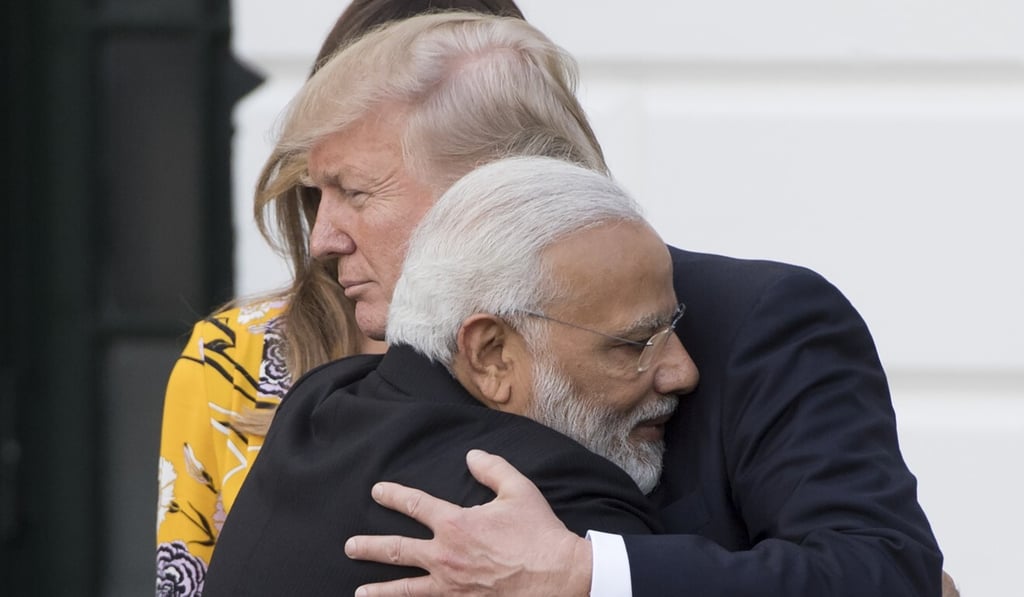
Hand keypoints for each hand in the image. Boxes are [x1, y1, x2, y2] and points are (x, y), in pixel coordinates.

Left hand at [344, 449, 591, 595]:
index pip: (415, 505)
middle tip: (350, 546)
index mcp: (456, 524)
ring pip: (405, 589)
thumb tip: (471, 456)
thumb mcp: (519, 490)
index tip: (378, 491)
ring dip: (380, 589)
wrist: (558, 577)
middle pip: (396, 551)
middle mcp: (445, 556)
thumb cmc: (539, 533)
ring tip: (360, 591)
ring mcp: (451, 586)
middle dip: (369, 547)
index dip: (393, 496)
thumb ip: (492, 468)